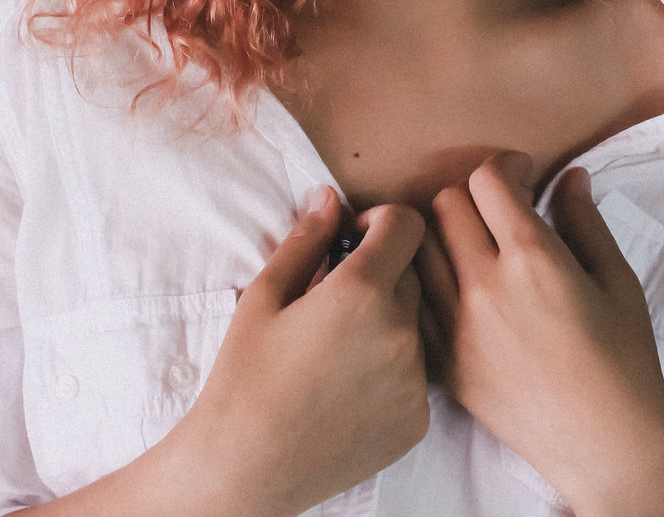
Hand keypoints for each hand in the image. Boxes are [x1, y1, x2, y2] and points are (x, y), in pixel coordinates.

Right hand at [172, 187, 429, 516]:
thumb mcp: (264, 294)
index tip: (350, 241)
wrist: (245, 467)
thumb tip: (330, 196)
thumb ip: (307, 238)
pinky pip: (416, 372)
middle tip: (333, 299)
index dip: (379, 221)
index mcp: (363, 292)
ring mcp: (415, 382)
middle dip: (379, 273)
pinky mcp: (418, 421)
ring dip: (387, 321)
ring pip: (415, 323)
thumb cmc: (245, 375)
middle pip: (411, 274)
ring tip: (339, 347)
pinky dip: (391, 368)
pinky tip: (349, 384)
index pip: (407, 223)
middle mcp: (401, 333)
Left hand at [417, 155, 663, 516]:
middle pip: (445, 203)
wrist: (606, 447)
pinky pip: (416, 298)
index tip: (523, 176)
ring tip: (474, 245)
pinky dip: (431, 281)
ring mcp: (456, 326)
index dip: (506, 166)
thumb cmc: (624, 362)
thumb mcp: (617, 281)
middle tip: (501, 211)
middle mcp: (485, 286)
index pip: (487, 179)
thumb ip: (585, 220)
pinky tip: (460, 288)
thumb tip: (569, 175)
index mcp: (533, 259)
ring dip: (444, 233)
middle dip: (473, 194)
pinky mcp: (443, 361)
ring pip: (421, 246)